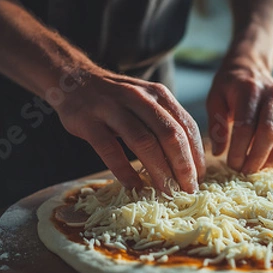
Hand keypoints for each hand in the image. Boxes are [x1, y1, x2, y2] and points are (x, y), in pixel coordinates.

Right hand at [54, 69, 204, 193]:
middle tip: (187, 191)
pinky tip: (134, 186)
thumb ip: (166, 124)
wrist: (74, 80)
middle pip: (169, 134)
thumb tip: (189, 163)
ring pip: (143, 141)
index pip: (186, 126)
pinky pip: (109, 149)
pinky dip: (124, 170)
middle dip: (182, 166)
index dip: (196, 155)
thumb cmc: (117, 100)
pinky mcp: (89, 121)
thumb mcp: (146, 102)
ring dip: (158, 170)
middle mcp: (139, 98)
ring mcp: (112, 108)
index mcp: (159, 95)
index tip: (199, 178)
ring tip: (166, 193)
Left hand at [206, 55, 272, 173]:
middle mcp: (272, 95)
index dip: (240, 149)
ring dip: (272, 159)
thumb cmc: (228, 86)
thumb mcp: (214, 99)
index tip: (231, 164)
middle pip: (269, 133)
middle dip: (257, 158)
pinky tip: (270, 160)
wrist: (250, 66)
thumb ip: (216, 125)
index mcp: (248, 90)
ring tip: (256, 170)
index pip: (246, 126)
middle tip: (244, 171)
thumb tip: (219, 153)